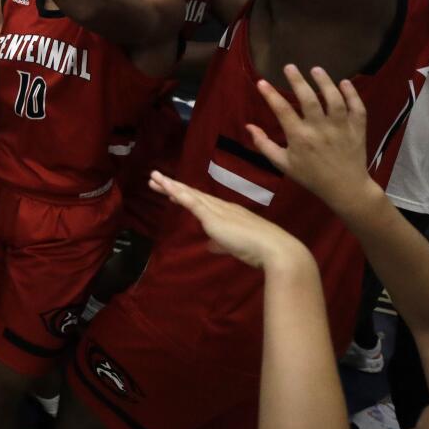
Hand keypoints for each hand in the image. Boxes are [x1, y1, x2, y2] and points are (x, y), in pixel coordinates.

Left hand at [150, 171, 308, 269]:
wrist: (275, 249)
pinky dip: (179, 194)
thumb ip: (221, 244)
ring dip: (170, 186)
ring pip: (189, 194)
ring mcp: (217, 210)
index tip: (170, 190)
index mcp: (228, 213)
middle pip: (191, 194)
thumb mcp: (235, 247)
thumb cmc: (259, 250)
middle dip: (172, 187)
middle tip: (154, 179)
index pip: (201, 202)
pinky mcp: (214, 217)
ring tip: (153, 178)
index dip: (184, 195)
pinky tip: (167, 188)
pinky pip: (192, 202)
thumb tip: (211, 246)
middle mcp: (221, 207)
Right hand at [246, 65, 375, 218]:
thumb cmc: (311, 176)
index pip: (282, 111)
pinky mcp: (358, 129)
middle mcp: (320, 130)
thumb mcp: (283, 164)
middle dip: (298, 80)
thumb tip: (249, 126)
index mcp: (300, 138)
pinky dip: (352, 93)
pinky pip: (357, 108)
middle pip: (309, 99)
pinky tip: (344, 82)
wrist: (345, 189)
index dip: (270, 95)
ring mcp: (341, 128)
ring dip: (325, 82)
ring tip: (316, 69)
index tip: (262, 82)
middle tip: (289, 66)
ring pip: (334, 100)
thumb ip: (264, 145)